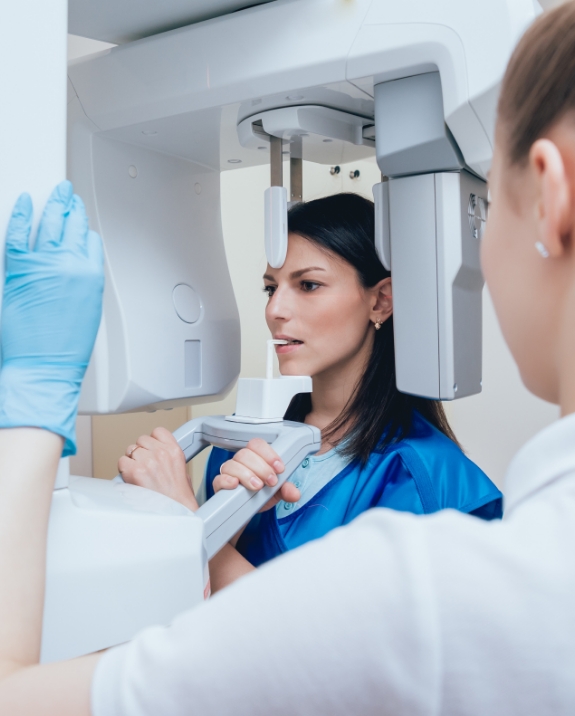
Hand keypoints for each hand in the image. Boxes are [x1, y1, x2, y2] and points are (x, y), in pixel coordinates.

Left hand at [0, 181, 103, 455]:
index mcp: (90, 276)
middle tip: (69, 194)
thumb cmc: (65, 348)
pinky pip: (19, 233)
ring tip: (56, 193)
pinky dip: (23, 214)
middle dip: (71, 207)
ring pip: (51, 223)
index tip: (81, 222)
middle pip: (72, 226)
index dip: (84, 229)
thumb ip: (81, 284)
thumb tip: (72, 271)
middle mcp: (70, 265)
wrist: (44, 366)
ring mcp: (44, 263)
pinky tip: (26, 202)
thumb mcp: (86, 311)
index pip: (90, 241)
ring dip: (54, 204)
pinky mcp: (20, 268)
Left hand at [118, 427, 198, 511]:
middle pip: (141, 440)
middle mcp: (161, 453)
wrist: (176, 511)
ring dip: (132, 461)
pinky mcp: (135, 472)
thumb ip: (168, 456)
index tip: (151, 448)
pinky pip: (122, 462)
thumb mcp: (181, 469)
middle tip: (145, 465)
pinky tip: (132, 478)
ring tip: (139, 474)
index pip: (158, 431)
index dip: (152, 440)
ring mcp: (147, 461)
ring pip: (130, 450)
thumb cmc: (178, 496)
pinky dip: (124, 470)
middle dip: (141, 451)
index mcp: (174, 450)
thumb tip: (154, 453)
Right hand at [215, 438, 299, 510]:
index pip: (257, 444)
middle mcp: (240, 462)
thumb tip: (294, 493)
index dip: (269, 454)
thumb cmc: (260, 496)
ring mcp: (228, 473)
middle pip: (245, 454)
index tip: (279, 468)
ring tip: (258, 487)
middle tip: (271, 481)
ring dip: (247, 475)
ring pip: (232, 465)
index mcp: (255, 458)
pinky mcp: (220, 486)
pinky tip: (235, 484)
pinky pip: (219, 478)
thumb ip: (286, 490)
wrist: (248, 512)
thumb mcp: (276, 492)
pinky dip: (227, 480)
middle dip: (261, 467)